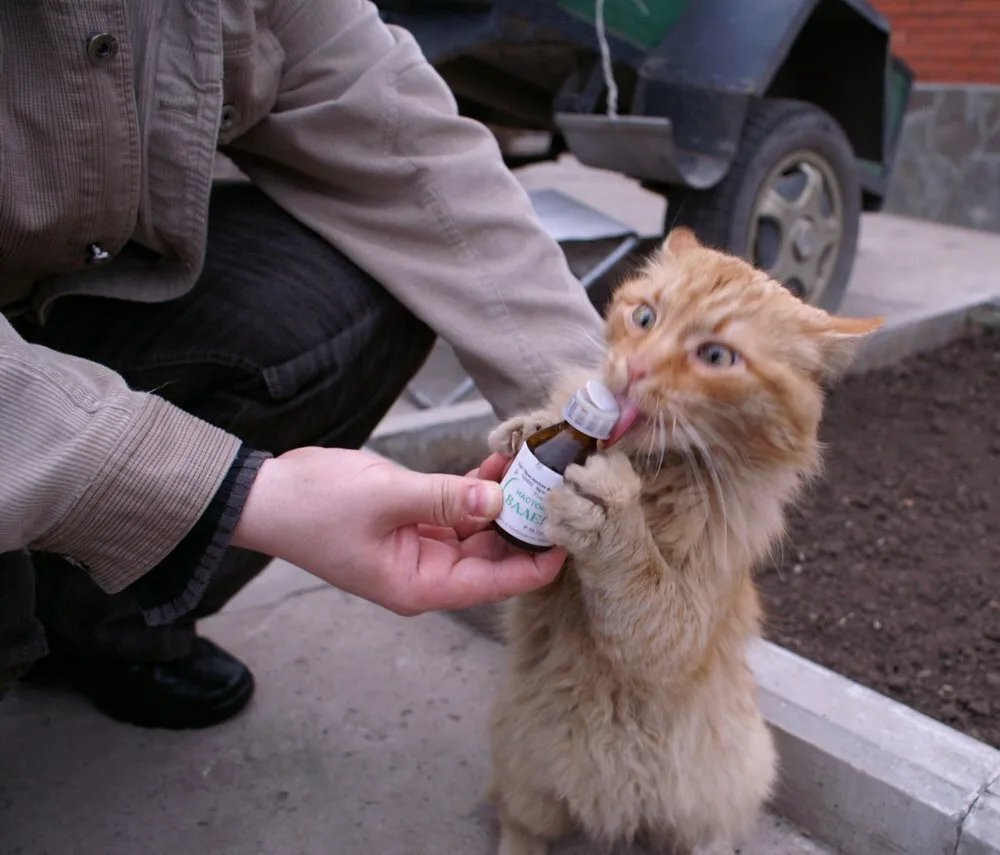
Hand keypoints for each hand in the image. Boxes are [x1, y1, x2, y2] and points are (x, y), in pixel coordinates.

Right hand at [231, 448, 564, 614]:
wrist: (266, 496)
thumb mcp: (385, 498)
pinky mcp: (413, 521)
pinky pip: (457, 507)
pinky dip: (478, 487)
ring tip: (540, 466)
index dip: (538, 561)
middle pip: (494, 555)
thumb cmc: (315, 507)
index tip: (573, 531)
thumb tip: (498, 502)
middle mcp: (427, 572)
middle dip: (527, 523)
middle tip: (564, 486)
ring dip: (506, 500)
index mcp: (421, 585)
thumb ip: (444, 499)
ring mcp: (421, 547)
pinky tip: (504, 461)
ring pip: (480, 528)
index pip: (496, 582)